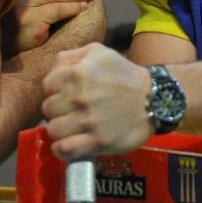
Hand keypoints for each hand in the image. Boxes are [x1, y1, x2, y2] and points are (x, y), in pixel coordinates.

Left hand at [42, 43, 152, 158]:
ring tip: (70, 127)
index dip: (54, 91)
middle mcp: (80, 96)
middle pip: (48, 108)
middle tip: (69, 111)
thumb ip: (71, 56)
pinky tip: (66, 144)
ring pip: (53, 130)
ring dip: (59, 130)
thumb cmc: (125, 75)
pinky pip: (65, 149)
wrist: (154, 100)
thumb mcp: (99, 53)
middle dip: (56, 110)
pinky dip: (61, 149)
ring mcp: (88, 121)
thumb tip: (53, 70)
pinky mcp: (97, 141)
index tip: (64, 95)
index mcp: (78, 73)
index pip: (47, 86)